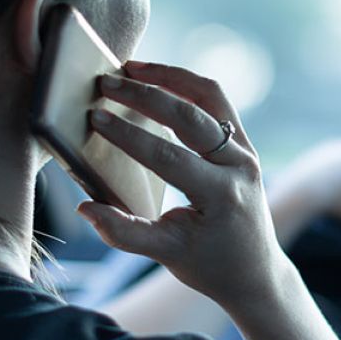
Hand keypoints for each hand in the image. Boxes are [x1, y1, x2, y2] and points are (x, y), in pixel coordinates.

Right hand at [77, 61, 289, 310]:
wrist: (255, 271)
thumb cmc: (210, 265)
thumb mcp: (167, 256)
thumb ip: (125, 234)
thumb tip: (85, 208)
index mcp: (222, 195)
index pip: (170, 157)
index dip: (130, 136)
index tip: (96, 117)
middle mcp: (241, 166)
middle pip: (191, 117)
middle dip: (146, 95)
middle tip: (107, 82)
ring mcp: (246, 152)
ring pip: (211, 96)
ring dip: (171, 77)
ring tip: (132, 68)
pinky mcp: (244, 145)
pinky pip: (217, 103)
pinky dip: (187, 86)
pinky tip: (157, 80)